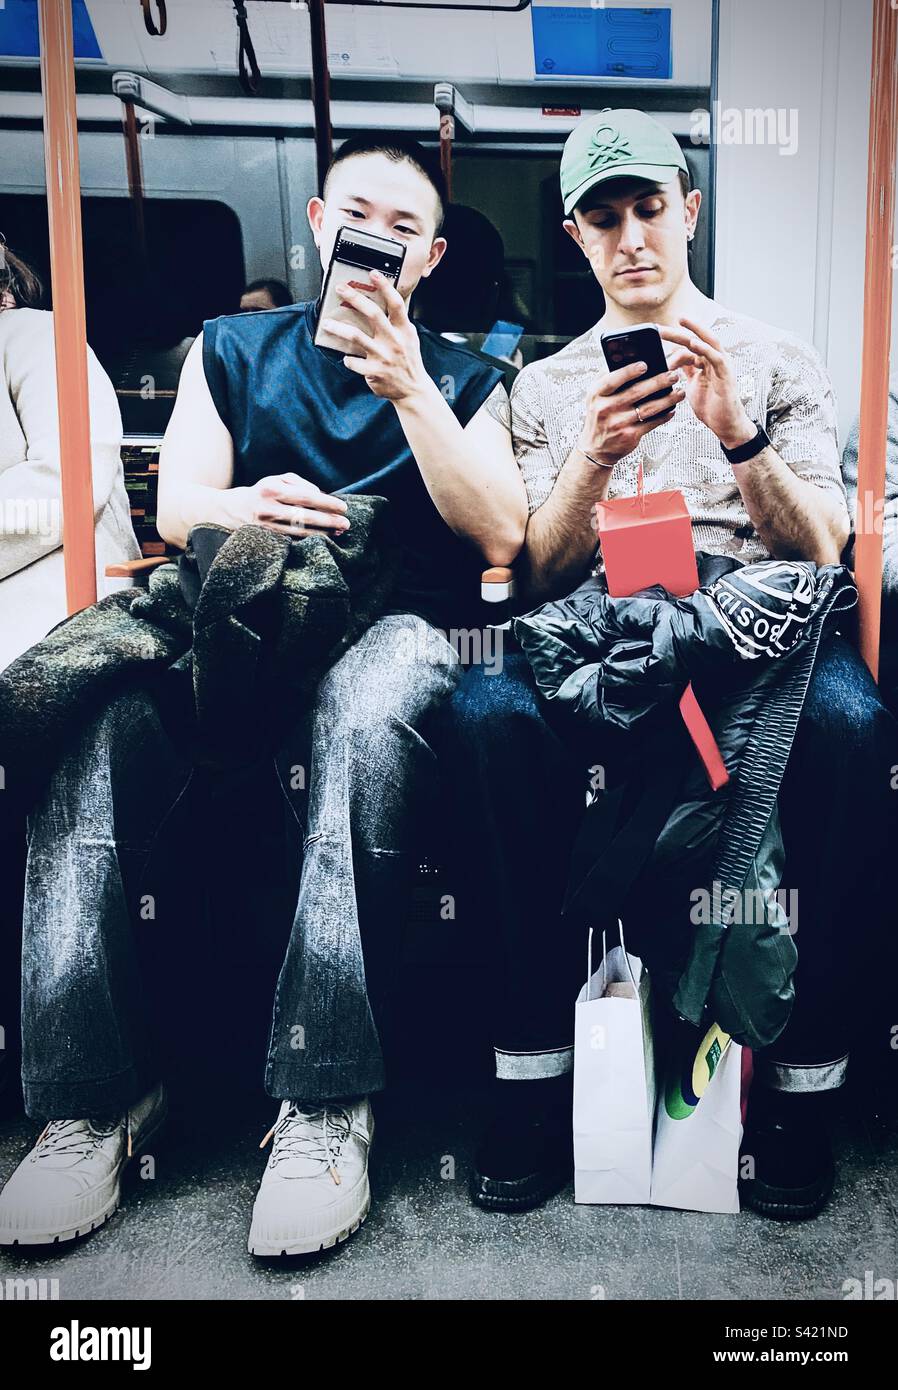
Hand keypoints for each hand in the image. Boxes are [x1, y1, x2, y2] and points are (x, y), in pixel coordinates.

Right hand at [233, 472, 349, 537]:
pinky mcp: (267, 538)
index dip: (326, 503)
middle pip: (305, 516)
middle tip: (346, 523)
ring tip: (338, 532)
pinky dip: (310, 539)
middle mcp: (268, 508)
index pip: (306, 496)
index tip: (343, 507)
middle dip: (328, 520)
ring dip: (322, 533)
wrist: (232, 510)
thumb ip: (299, 483)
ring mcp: (267, 526)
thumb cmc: (262, 492)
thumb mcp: (277, 480)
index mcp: (272, 489)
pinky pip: (293, 539)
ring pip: (300, 531)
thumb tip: (320, 494)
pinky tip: (323, 538)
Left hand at [318, 270, 428, 402]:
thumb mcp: (410, 338)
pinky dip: (347, 359)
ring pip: (356, 336)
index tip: (373, 274)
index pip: (396, 304)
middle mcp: (394, 341)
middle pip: (373, 314)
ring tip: (327, 323)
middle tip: (340, 288)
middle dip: (355, 298)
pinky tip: (346, 358)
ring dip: (339, 328)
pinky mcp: (374, 372)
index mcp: (404, 330)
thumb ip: (398, 322)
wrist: (413, 390)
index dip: (385, 287)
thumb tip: (385, 300)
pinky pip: (353, 361)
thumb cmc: (408, 361)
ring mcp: (383, 356)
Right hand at [578, 358, 687, 466]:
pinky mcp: (629, 436)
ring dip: (667, 399)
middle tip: (673, 375)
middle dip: (658, 382)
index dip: (629, 371)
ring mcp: (618, 424)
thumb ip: (609, 378)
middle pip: (636, 392)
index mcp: (596, 394)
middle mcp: (606, 409)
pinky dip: (664, 416)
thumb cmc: (600, 416)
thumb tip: (629, 358)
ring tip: (679, 392)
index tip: (645, 364)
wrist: (596, 448)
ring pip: (648, 408)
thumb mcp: (596, 396)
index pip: (612, 380)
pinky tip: (672, 409)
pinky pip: (651, 423)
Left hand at [658, 318, 755, 449]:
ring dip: (694, 331)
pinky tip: (693, 343)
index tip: (656, 335)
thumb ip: (685, 371)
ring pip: (708, 342)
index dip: (673, 339)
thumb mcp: (691, 385)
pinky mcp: (726, 374)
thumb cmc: (711, 407)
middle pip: (696, 340)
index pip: (688, 346)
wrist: (724, 425)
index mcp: (706, 362)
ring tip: (680, 323)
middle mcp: (715, 360)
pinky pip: (715, 357)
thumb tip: (672, 359)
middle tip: (661, 327)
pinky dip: (704, 349)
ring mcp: (722, 366)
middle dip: (679, 332)